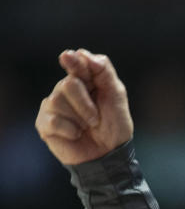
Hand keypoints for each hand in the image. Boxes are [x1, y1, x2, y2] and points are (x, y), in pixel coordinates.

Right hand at [35, 48, 133, 164]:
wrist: (110, 155)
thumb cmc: (114, 126)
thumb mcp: (116, 97)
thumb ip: (104, 72)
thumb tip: (83, 53)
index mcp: (84, 80)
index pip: (76, 63)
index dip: (74, 61)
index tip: (71, 57)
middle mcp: (65, 89)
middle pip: (68, 84)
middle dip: (86, 104)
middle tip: (96, 119)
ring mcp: (53, 106)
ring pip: (58, 101)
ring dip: (80, 119)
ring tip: (87, 128)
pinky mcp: (45, 123)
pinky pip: (53, 120)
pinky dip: (70, 130)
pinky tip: (76, 134)